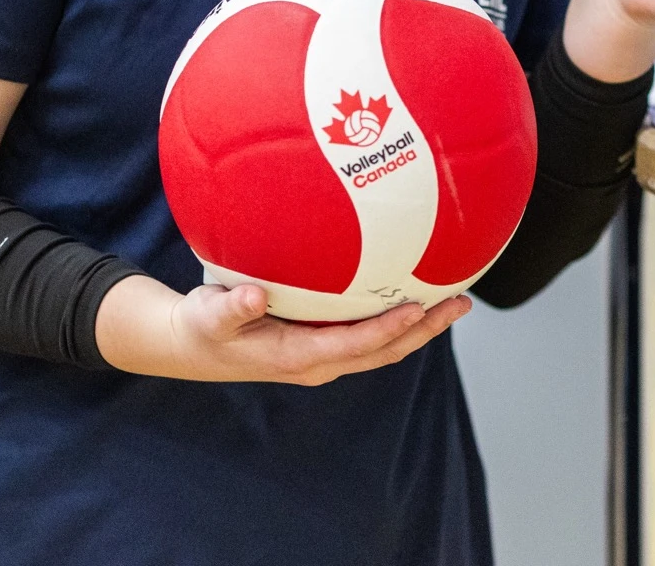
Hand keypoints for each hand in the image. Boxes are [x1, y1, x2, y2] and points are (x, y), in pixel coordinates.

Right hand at [96, 274, 469, 383]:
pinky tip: (419, 293)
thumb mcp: (209, 316)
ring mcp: (326, 355)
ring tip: (456, 299)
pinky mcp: (326, 342)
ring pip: (384, 345)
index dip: (388, 329)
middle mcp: (320, 361)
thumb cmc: (204, 327)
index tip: (419, 308)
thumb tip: (252, 295)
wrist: (194, 345)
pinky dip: (400, 318)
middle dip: (425, 329)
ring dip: (422, 326)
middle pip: (384, 349)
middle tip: (461, 303)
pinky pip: (371, 333)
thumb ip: (230, 306)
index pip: (354, 345)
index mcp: (297, 357)